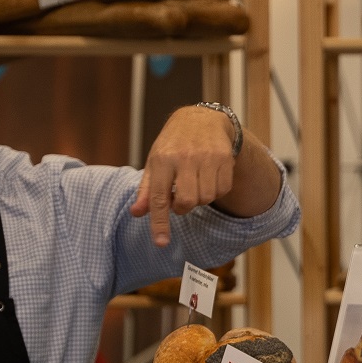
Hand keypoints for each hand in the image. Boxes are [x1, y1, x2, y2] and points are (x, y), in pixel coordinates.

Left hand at [131, 105, 238, 245]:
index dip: (160, 222)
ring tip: (195, 182)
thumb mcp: (154, 162)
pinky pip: (222, 190)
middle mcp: (184, 158)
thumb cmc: (173, 145)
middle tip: (180, 196)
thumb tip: (137, 213)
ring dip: (200, 197)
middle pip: (187, 202)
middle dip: (183, 207)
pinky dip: (216, 190)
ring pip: (206, 198)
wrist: (202, 119)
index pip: (159, 197)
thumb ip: (147, 190)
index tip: (161, 243)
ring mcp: (207, 157)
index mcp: (162, 159)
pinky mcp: (225, 158)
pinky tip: (210, 176)